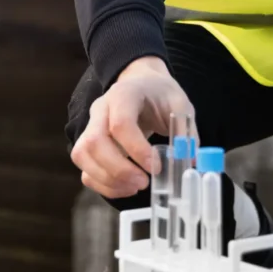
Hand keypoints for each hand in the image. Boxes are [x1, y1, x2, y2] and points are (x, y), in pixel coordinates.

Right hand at [70, 56, 196, 198]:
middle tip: (144, 182)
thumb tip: (188, 161)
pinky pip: (85, 169)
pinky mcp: (89, 144)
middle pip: (95, 142)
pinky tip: (126, 188)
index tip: (156, 167)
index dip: (136, 150)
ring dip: (108, 179)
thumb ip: (186, 133)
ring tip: (136, 187)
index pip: (121, 124)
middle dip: (119, 169)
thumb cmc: (161, 94)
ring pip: (83, 156)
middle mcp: (101, 108)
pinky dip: (102, 184)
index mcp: (124, 94)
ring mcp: (90, 125)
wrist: (143, 84)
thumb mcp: (180, 106)